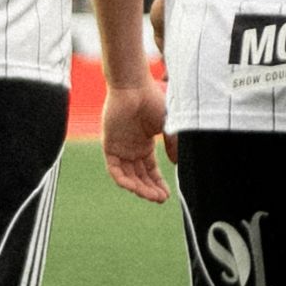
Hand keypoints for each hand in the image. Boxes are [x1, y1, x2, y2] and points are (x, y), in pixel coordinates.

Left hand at [103, 70, 171, 202]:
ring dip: (139, 188)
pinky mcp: (109, 146)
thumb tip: (176, 164)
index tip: (167, 195)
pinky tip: (134, 187)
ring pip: (128, 176)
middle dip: (150, 189)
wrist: (134, 87)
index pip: (150, 171)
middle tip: (160, 199)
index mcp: (144, 144)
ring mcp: (120, 148)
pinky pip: (115, 169)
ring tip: (151, 196)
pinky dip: (123, 179)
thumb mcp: (168, 126)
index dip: (158, 183)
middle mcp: (131, 149)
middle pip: (140, 176)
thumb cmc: (153, 100)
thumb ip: (172, 145)